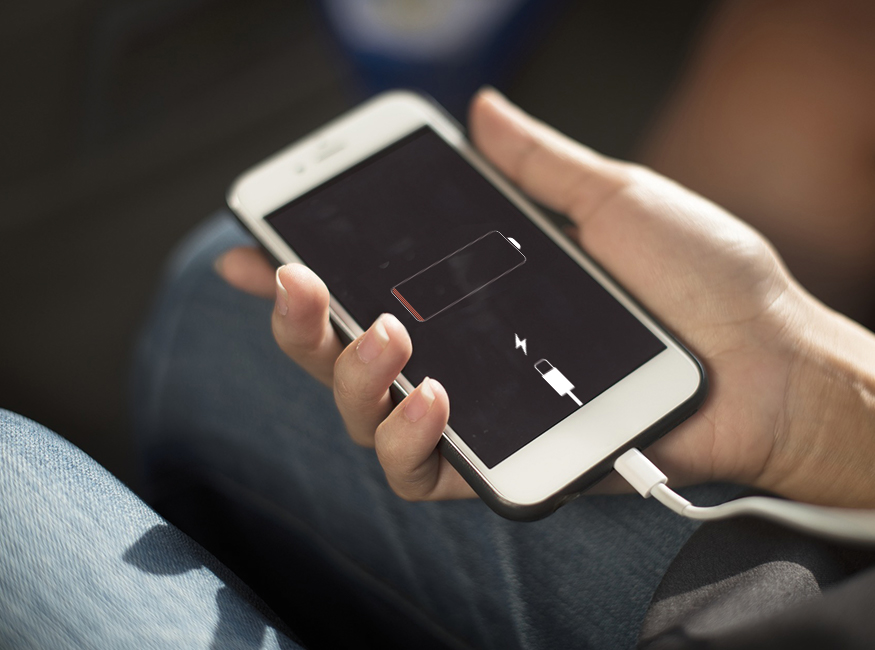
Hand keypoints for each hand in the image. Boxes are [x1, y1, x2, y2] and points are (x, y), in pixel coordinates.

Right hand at [217, 89, 874, 506]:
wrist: (769, 363)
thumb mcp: (612, 201)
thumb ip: (537, 164)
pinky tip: (429, 394)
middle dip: (296, 321)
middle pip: (340, 355)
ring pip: (364, 417)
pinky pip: (421, 473)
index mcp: (471, 298)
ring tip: (381, 331)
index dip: (300, 273)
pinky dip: (407, 439)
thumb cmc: (702, 284)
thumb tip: (482, 109)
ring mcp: (476, 415)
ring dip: (348, 375)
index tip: (256, 245)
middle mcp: (459, 357)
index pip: (365, 285)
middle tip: (295, 279)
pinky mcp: (502, 464)